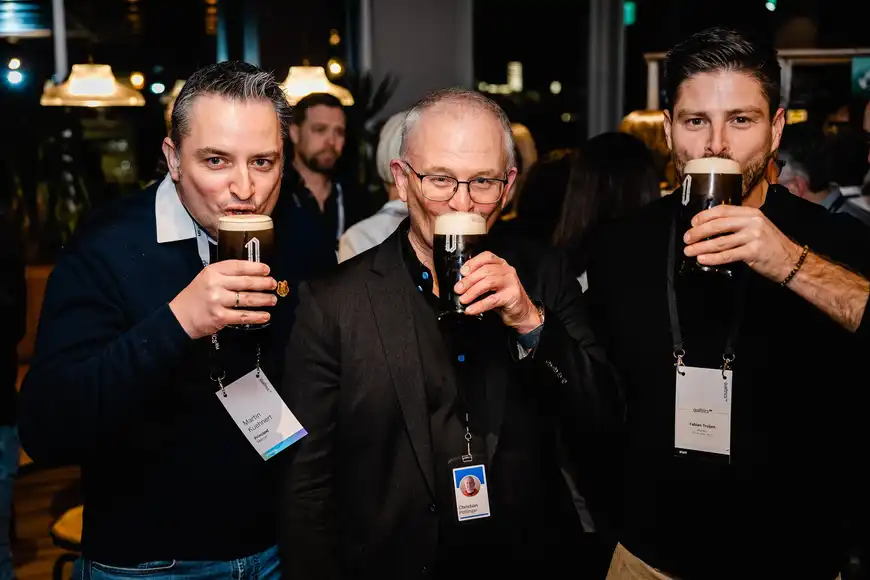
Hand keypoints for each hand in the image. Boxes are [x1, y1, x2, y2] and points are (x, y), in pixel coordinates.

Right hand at [169, 260, 277, 338]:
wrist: (179, 317)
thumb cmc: (196, 296)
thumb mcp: (207, 278)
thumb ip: (226, 275)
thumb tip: (252, 274)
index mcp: (213, 271)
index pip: (238, 266)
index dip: (255, 267)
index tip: (267, 270)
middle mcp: (215, 284)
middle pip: (246, 282)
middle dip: (263, 283)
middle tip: (273, 284)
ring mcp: (217, 300)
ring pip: (247, 299)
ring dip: (264, 299)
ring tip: (273, 300)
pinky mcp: (219, 317)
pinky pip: (243, 316)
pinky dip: (257, 316)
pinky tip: (265, 316)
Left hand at [453, 251, 541, 332]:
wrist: (521, 312)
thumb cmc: (503, 297)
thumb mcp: (491, 285)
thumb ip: (479, 280)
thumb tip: (460, 283)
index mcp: (501, 264)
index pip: (486, 257)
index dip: (473, 263)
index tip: (462, 272)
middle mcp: (507, 271)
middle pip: (485, 270)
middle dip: (468, 280)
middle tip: (458, 289)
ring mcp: (511, 282)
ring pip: (488, 283)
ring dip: (472, 292)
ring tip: (463, 299)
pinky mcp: (512, 296)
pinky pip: (492, 300)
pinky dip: (479, 305)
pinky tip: (471, 309)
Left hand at [683, 205, 802, 281]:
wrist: (792, 261)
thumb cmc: (771, 245)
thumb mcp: (757, 227)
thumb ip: (738, 224)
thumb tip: (710, 228)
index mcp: (751, 213)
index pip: (722, 211)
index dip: (704, 216)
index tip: (692, 223)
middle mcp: (752, 222)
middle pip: (718, 225)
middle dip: (698, 232)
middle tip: (687, 239)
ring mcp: (753, 236)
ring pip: (720, 241)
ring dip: (701, 247)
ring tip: (689, 251)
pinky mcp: (753, 252)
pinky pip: (727, 255)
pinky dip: (712, 258)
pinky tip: (702, 259)